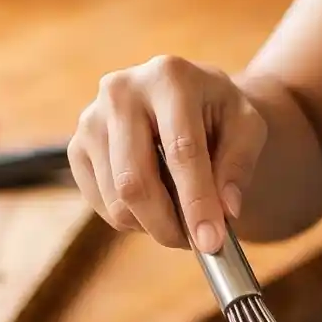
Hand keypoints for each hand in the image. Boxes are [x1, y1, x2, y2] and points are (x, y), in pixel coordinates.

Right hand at [68, 55, 266, 253]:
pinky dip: (132, 219)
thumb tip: (225, 210)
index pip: (181, 151)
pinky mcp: (75, 148)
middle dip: (168, 225)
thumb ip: (239, 164)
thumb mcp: (246, 126)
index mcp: (169, 77)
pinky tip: (155, 201)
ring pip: (117, 201)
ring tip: (182, 216)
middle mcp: (121, 91)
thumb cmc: (217, 113)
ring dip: (153, 225)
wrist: (183, 98)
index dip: (197, 201)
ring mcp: (91, 119)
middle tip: (197, 243)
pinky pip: (101, 205)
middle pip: (135, 181)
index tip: (211, 241)